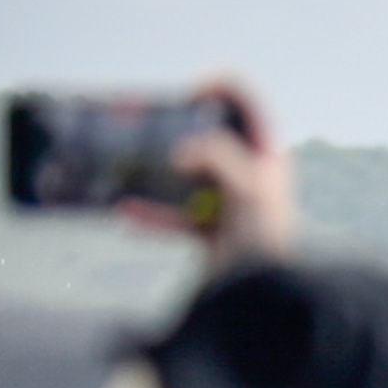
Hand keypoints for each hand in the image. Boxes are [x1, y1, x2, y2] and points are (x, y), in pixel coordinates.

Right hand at [115, 79, 294, 265]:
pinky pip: (176, 216)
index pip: (245, 104)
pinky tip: (126, 212)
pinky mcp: (214, 232)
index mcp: (267, 157)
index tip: (189, 94)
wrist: (263, 299)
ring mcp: (230, 203)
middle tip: (135, 117)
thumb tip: (180, 155)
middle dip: (168, 124)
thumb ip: (216, 154)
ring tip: (120, 157)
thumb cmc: (264, 241)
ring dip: (152, 167)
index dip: (218, 88)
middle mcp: (251, 175)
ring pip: (185, 174)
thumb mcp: (246, 187)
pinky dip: (152, 214)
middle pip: (206, 135)